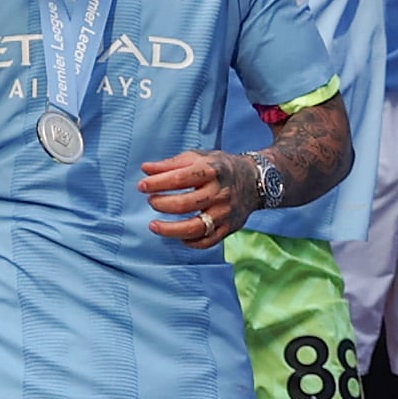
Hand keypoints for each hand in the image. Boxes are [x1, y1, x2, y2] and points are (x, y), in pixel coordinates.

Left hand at [139, 148, 261, 246]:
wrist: (255, 180)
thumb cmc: (220, 167)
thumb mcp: (198, 157)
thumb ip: (171, 164)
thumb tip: (146, 169)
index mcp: (211, 170)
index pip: (180, 178)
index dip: (157, 183)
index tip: (142, 186)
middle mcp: (219, 192)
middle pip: (185, 204)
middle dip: (162, 204)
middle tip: (151, 201)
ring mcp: (225, 212)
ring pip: (195, 227)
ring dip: (170, 229)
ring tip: (153, 225)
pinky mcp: (229, 227)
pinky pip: (207, 241)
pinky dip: (190, 241)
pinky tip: (179, 236)